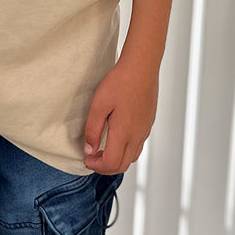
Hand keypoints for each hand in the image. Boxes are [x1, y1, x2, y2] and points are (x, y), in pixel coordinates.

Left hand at [82, 57, 158, 173]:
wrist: (142, 67)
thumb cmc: (120, 82)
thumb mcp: (99, 104)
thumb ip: (93, 129)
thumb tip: (90, 149)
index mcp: (124, 133)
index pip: (111, 163)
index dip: (96, 166)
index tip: (86, 159)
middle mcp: (137, 135)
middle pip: (122, 165)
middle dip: (105, 167)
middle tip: (92, 159)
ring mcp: (144, 130)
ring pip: (132, 157)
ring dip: (116, 160)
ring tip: (102, 151)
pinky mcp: (148, 123)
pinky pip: (138, 146)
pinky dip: (125, 151)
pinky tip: (116, 139)